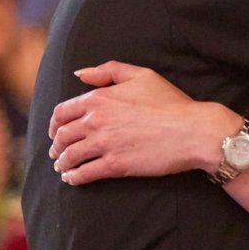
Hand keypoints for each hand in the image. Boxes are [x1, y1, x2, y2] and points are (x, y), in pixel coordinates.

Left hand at [48, 61, 237, 184]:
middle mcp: (97, 121)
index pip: (62, 112)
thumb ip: (108, 71)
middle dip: (56, 146)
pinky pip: (84, 174)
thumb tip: (80, 74)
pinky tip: (72, 179)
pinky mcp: (115, 165)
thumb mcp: (141, 75)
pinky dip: (73, 178)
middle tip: (57, 153)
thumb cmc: (171, 102)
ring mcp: (104, 144)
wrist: (193, 130)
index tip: (57, 132)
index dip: (55, 124)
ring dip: (62, 163)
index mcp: (100, 98)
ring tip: (63, 168)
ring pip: (70, 156)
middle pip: (63, 136)